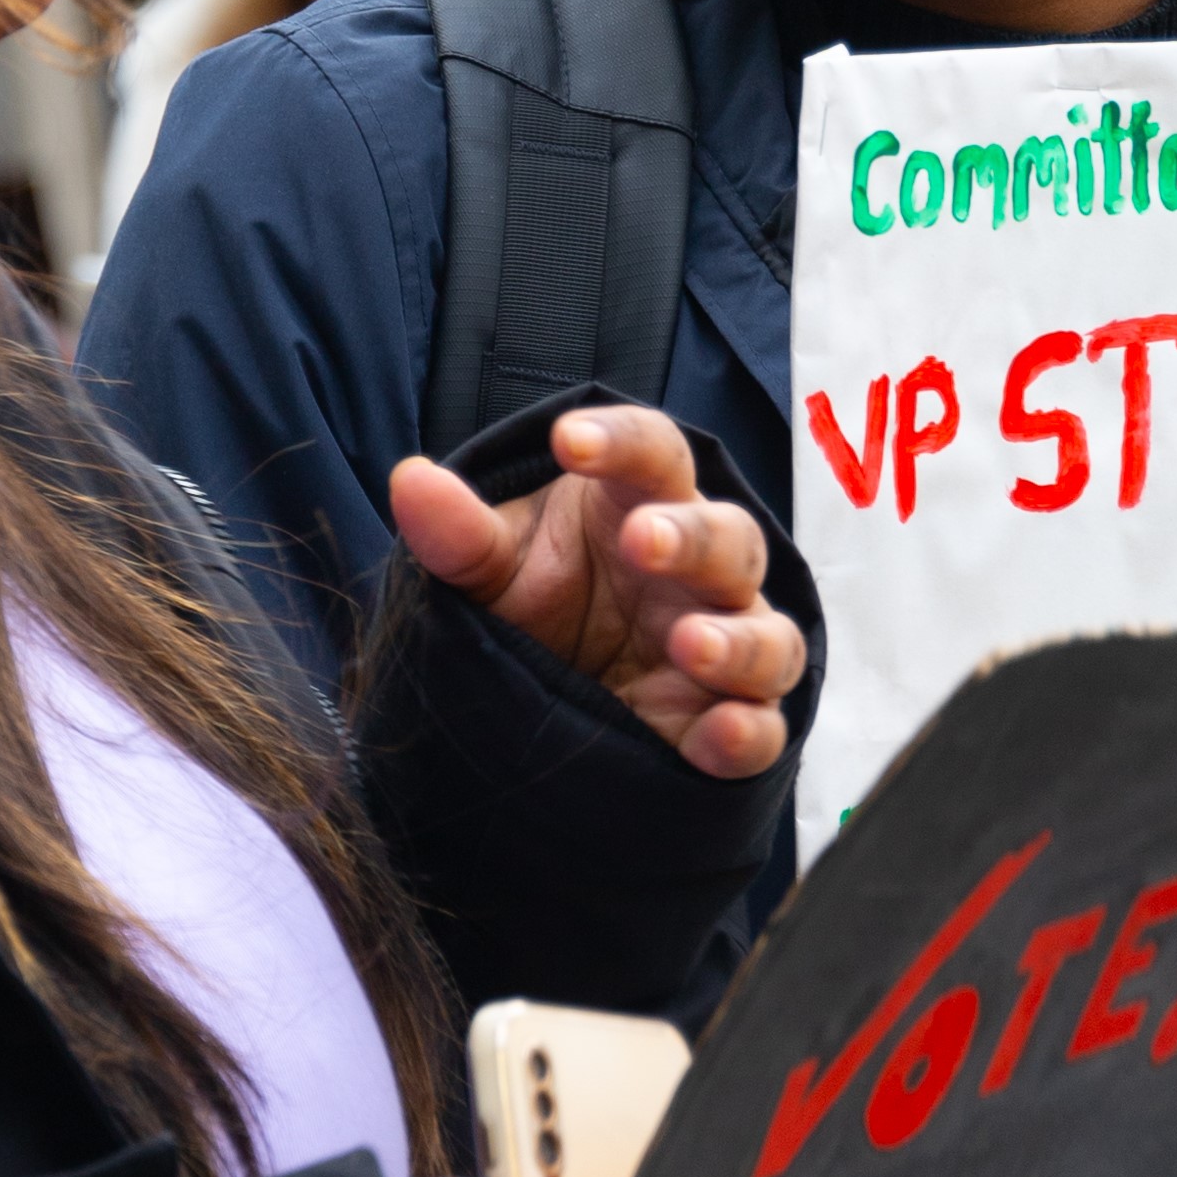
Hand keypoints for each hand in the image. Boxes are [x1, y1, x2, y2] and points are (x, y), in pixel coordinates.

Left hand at [388, 402, 804, 781]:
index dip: (621, 440)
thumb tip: (410, 481)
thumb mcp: (488, 571)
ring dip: (736, 639)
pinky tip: (718, 736)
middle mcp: (697, 571)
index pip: (652, 452)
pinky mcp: (727, 717)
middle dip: (691, 539)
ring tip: (688, 644)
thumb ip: (459, 535)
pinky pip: (763, 726)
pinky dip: (749, 732)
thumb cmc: (537, 600)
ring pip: (766, 634)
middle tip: (644, 541)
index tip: (568, 441)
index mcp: (640, 504)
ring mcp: (723, 642)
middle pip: (727, 538)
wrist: (546, 692)